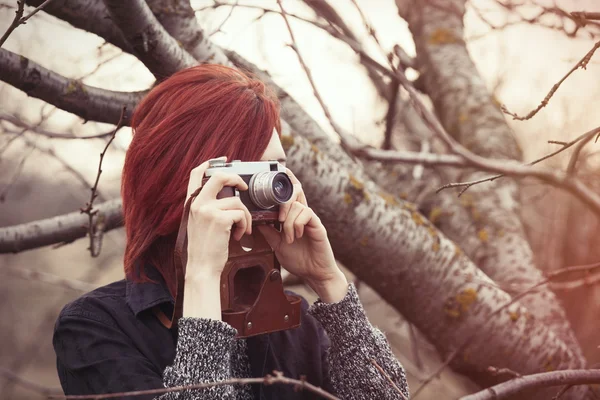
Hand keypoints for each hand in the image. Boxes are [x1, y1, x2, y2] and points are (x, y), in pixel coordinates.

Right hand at [184, 157, 252, 280]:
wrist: (201, 268)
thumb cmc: (204, 249)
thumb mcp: (199, 224)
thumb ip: (207, 209)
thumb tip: (227, 198)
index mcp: (191, 203)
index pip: (195, 174)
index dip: (209, 163)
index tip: (222, 160)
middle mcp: (197, 203)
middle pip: (219, 176)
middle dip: (236, 178)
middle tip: (244, 188)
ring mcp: (207, 210)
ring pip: (237, 201)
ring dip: (245, 216)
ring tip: (241, 229)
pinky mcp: (219, 219)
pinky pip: (241, 213)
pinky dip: (244, 225)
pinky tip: (238, 236)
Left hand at [258, 169, 347, 302]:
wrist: (314, 274)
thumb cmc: (299, 260)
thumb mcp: (277, 245)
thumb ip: (269, 231)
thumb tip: (256, 220)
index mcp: (293, 216)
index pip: (289, 193)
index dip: (286, 180)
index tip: (278, 170)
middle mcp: (303, 214)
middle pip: (295, 191)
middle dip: (283, 197)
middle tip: (278, 218)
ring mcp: (311, 218)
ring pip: (296, 205)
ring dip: (288, 222)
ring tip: (288, 238)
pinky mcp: (317, 225)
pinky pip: (306, 213)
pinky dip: (297, 224)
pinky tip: (296, 235)